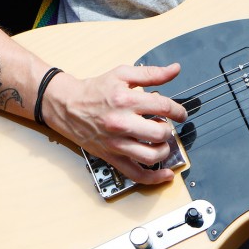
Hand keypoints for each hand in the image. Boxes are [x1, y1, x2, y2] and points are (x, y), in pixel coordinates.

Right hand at [44, 62, 187, 184]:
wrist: (68, 106)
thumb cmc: (95, 90)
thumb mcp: (123, 74)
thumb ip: (151, 73)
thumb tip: (175, 70)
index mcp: (126, 101)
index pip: (163, 107)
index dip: (178, 110)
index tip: (180, 113)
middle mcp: (121, 124)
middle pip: (159, 133)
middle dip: (169, 129)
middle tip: (167, 125)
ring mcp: (116, 143)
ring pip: (150, 156)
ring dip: (164, 150)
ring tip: (163, 142)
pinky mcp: (111, 157)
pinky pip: (135, 174)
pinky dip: (153, 178)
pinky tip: (165, 174)